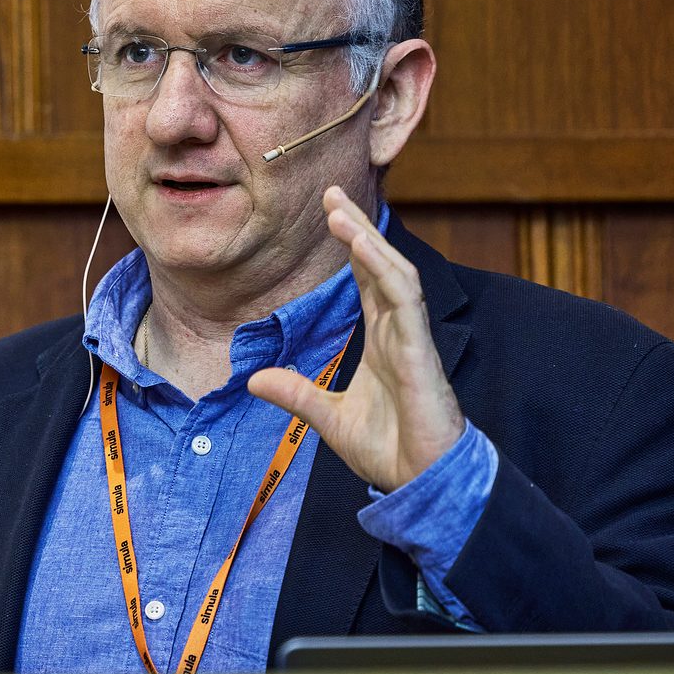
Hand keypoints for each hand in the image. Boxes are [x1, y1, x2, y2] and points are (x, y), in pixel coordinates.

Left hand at [247, 187, 463, 492]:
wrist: (420, 482)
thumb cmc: (388, 449)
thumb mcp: (327, 417)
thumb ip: (295, 394)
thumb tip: (253, 380)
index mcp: (381, 340)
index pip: (365, 280)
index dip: (350, 246)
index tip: (329, 213)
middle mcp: (398, 331)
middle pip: (378, 265)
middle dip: (356, 227)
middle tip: (330, 192)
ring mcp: (412, 338)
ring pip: (394, 273)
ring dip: (368, 240)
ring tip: (340, 211)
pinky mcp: (420, 351)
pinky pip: (405, 299)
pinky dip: (385, 269)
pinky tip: (365, 246)